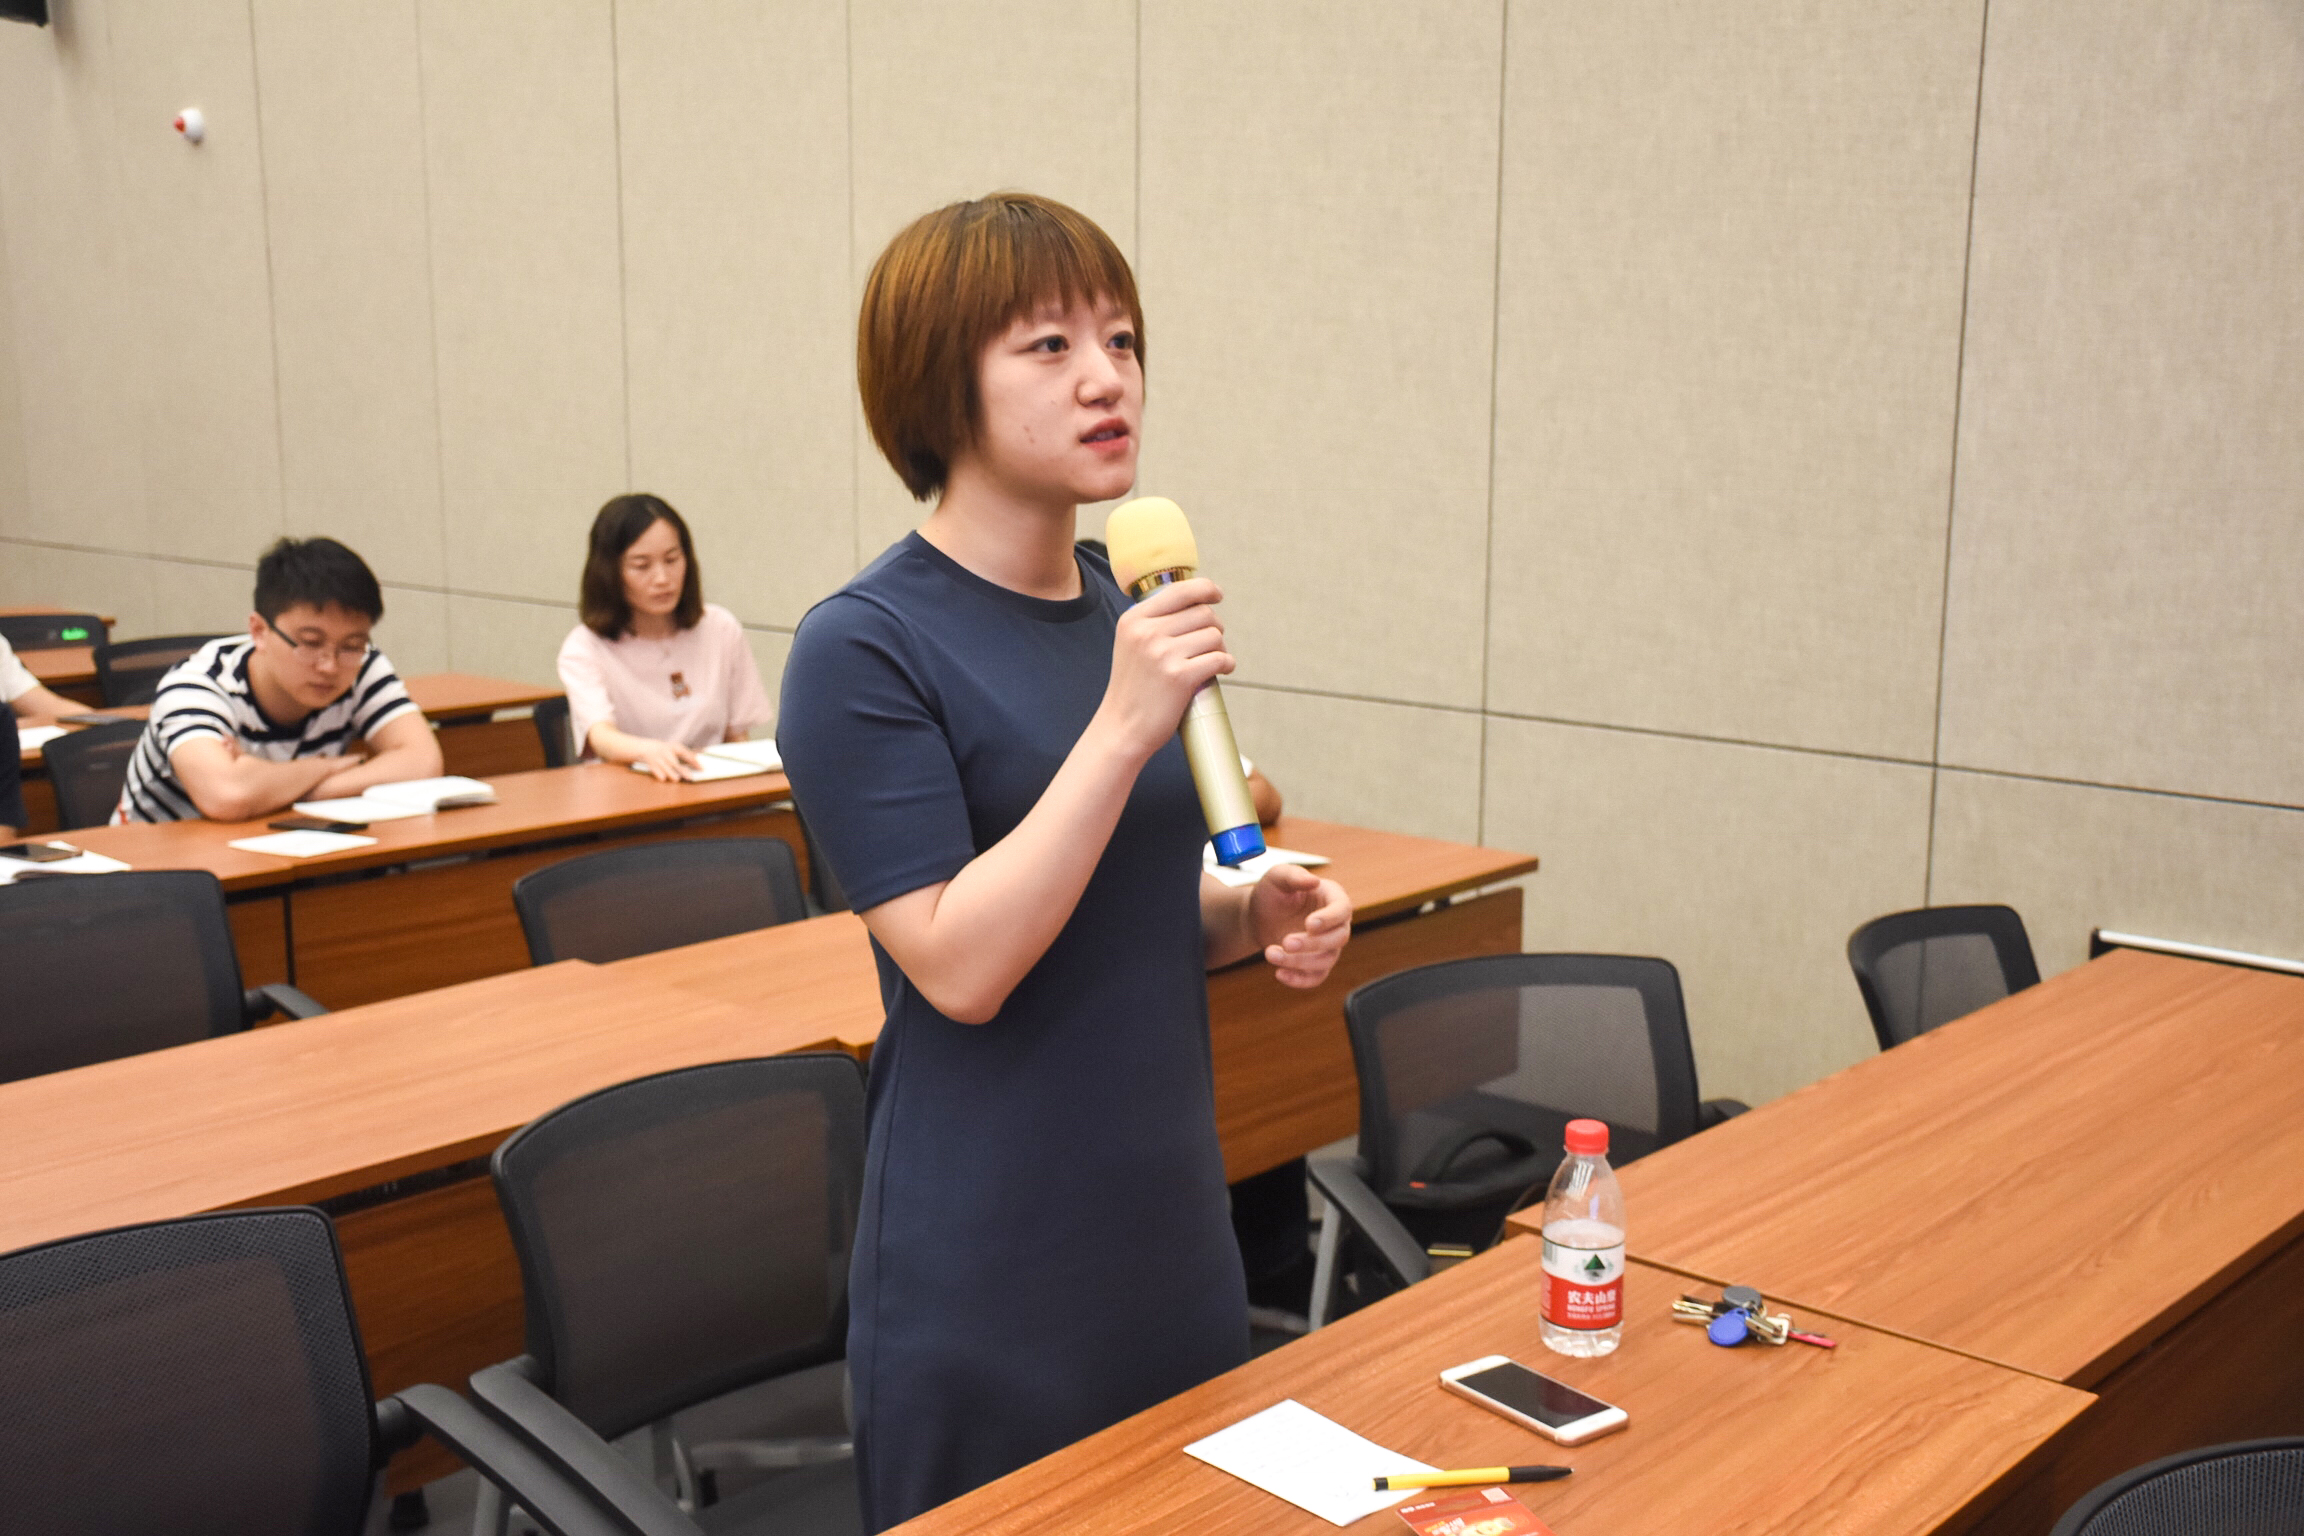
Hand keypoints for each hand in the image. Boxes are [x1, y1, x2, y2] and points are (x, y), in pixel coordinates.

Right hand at [631, 738, 701, 782]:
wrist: (636, 746)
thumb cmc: (655, 750)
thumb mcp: (667, 749)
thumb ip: (679, 755)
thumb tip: (693, 762)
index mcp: (671, 746)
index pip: (685, 752)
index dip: (693, 760)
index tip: (701, 768)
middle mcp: (664, 750)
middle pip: (675, 762)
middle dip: (683, 770)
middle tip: (691, 777)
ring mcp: (655, 755)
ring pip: (665, 766)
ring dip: (671, 773)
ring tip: (677, 779)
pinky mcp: (647, 760)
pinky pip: (654, 767)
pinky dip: (658, 773)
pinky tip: (663, 779)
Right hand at [1098, 576, 1231, 760]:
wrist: (1122, 727)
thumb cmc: (1134, 687)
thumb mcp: (1131, 644)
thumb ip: (1155, 622)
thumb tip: (1195, 602)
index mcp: (1134, 619)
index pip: (1180, 590)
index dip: (1206, 589)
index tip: (1216, 595)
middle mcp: (1146, 632)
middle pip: (1203, 613)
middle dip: (1214, 626)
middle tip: (1211, 643)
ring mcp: (1163, 654)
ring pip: (1214, 635)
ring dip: (1221, 648)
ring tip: (1212, 660)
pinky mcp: (1180, 677)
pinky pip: (1220, 659)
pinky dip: (1227, 664)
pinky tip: (1223, 670)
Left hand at [1248, 865, 1350, 988]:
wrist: (1258, 915)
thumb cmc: (1272, 892)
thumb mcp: (1277, 877)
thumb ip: (1294, 876)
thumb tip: (1314, 881)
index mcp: (1332, 897)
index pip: (1343, 909)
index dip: (1329, 919)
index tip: (1309, 924)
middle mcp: (1335, 923)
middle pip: (1339, 938)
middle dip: (1313, 943)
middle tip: (1286, 942)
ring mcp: (1328, 945)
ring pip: (1326, 960)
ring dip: (1299, 961)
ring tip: (1270, 953)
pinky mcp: (1316, 963)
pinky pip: (1316, 977)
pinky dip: (1300, 980)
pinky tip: (1279, 974)